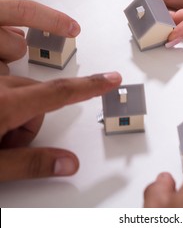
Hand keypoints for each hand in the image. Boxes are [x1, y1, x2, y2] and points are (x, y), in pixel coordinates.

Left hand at [0, 72, 121, 181]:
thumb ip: (31, 164)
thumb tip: (68, 164)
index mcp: (5, 104)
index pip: (61, 92)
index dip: (90, 86)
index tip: (111, 79)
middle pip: (40, 99)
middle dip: (32, 123)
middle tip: (10, 145)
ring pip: (23, 96)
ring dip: (17, 117)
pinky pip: (7, 92)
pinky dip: (6, 108)